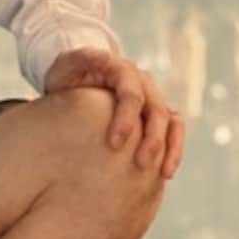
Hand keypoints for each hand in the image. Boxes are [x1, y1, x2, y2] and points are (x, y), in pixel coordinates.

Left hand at [43, 47, 184, 179]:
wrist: (76, 77)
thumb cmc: (67, 74)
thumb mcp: (66, 66)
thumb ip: (75, 64)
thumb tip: (93, 64)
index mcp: (121, 69)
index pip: (131, 94)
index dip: (127, 118)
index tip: (114, 144)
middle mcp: (142, 82)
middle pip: (156, 109)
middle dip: (152, 138)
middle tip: (140, 163)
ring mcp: (151, 97)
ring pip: (171, 121)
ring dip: (168, 147)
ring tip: (163, 173)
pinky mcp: (155, 114)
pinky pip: (173, 131)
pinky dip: (173, 151)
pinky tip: (165, 173)